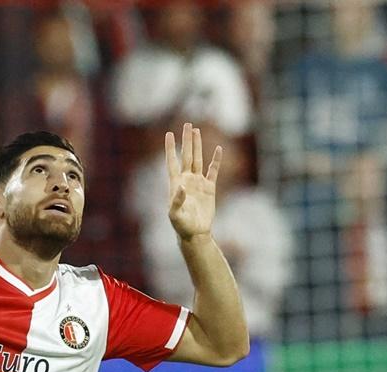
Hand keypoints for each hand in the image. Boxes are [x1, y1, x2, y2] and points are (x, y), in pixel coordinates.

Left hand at [165, 123, 220, 239]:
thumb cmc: (181, 225)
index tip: (169, 134)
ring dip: (198, 145)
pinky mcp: (209, 188)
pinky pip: (213, 171)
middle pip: (187, 155)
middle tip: (187, 124)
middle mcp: (186, 180)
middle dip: (187, 140)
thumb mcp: (175, 215)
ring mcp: (198, 183)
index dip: (170, 148)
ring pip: (198, 159)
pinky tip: (218, 150)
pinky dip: (216, 161)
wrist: (195, 232)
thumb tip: (181, 187)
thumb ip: (176, 201)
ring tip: (197, 131)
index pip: (172, 161)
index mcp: (176, 183)